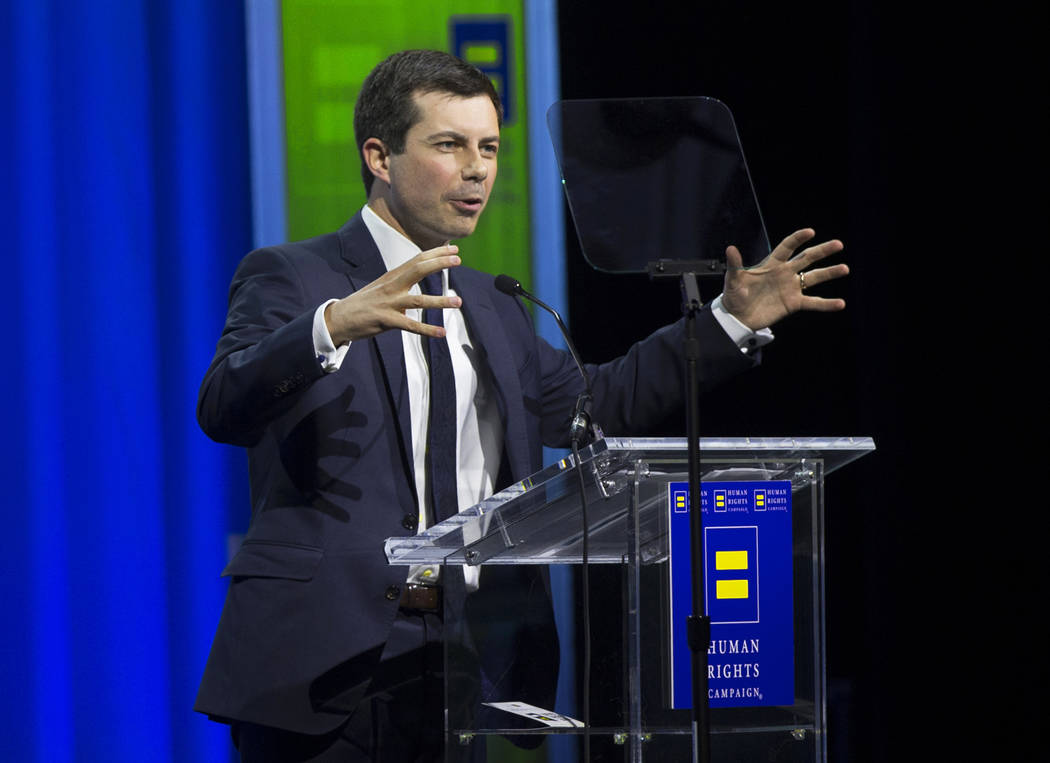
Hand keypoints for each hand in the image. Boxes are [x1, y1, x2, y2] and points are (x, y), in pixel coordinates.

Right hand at [324, 244, 461, 344]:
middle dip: (439, 264)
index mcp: (392, 276)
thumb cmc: (365, 303)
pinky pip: (410, 325)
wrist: (339, 318)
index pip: (417, 260)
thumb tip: (419, 276)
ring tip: (458, 302)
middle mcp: (392, 286)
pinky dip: (427, 329)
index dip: (436, 254)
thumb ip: (401, 281)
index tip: (454, 250)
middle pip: (418, 270)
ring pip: (418, 300)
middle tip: (458, 260)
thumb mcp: (383, 286)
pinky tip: (441, 332)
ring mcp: (389, 303)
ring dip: (439, 301)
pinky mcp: (386, 320)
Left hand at [721, 229, 847, 330]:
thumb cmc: (734, 296)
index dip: (797, 239)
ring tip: (844, 268)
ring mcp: (791, 288)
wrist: (738, 317)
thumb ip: (735, 264)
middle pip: (807, 258)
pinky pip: (813, 302)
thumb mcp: (733, 279)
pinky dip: (826, 304)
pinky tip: (840, 303)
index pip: (787, 247)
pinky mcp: (794, 303)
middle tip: (838, 244)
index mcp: (771, 264)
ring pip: (814, 277)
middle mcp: (785, 273)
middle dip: (822, 251)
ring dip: (829, 273)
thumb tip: (730, 248)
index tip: (810, 231)